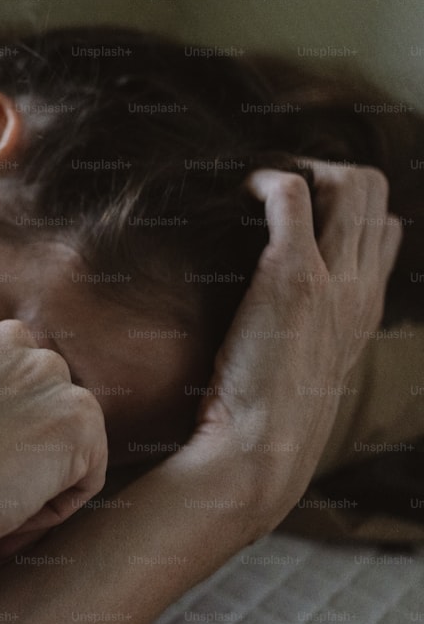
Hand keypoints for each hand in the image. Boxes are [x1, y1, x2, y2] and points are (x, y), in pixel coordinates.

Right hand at [0, 317, 106, 563]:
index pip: (9, 380)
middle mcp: (12, 339)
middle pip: (43, 406)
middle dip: (25, 448)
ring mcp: (49, 374)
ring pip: (67, 440)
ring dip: (42, 478)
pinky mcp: (79, 415)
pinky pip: (87, 475)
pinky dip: (57, 507)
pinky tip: (14, 514)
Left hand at [184, 160, 401, 528]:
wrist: (259, 454)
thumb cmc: (265, 423)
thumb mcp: (302, 376)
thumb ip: (301, 339)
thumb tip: (275, 322)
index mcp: (365, 312)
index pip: (386, 232)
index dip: (348, 208)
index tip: (300, 212)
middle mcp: (362, 291)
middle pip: (375, 194)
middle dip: (330, 173)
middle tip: (278, 189)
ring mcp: (334, 281)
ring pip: (349, 182)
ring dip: (305, 170)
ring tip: (260, 189)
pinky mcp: (291, 275)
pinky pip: (291, 194)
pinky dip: (266, 180)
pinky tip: (237, 193)